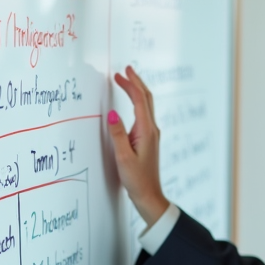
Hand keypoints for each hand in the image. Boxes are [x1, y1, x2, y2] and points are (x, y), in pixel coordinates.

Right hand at [107, 66, 168, 226]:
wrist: (149, 195)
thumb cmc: (136, 179)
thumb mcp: (123, 157)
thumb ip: (117, 134)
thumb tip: (112, 113)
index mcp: (146, 131)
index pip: (139, 100)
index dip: (130, 84)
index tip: (120, 74)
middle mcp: (152, 129)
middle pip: (146, 98)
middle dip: (136, 82)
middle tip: (125, 70)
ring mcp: (152, 134)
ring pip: (146, 105)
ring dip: (137, 91)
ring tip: (127, 80)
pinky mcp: (149, 139)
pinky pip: (144, 114)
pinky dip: (137, 102)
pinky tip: (132, 104)